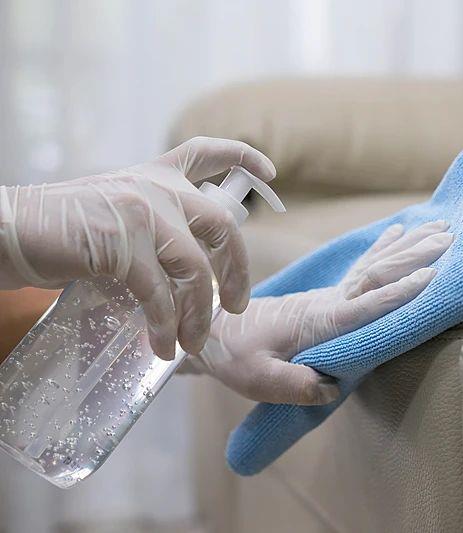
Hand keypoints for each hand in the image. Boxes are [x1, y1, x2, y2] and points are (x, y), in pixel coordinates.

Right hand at [0, 137, 275, 358]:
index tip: (270, 173)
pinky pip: (158, 293)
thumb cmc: (61, 232)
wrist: (7, 230)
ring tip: (193, 341)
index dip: (244, 157)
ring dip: (199, 312)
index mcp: (154, 175)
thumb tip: (191, 273)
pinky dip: (165, 325)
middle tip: (237, 305)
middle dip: (237, 270)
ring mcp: (140, 212)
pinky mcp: (121, 243)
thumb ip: (156, 228)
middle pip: (221, 225)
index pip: (207, 152)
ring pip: (194, 268)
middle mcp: (154, 187)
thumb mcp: (117, 214)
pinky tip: (163, 346)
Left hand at [184, 221, 452, 404]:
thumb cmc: (234, 355)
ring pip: (375, 265)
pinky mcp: (327, 298)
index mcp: (318, 320)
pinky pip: (362, 268)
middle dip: (415, 255)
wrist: (212, 330)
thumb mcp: (255, 378)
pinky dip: (383, 249)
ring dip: (408, 247)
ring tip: (439, 230)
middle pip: (378, 273)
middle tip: (449, 236)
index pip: (364, 303)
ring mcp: (329, 296)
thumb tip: (331, 387)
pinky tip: (398, 233)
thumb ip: (292, 385)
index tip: (429, 276)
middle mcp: (329, 302)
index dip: (397, 292)